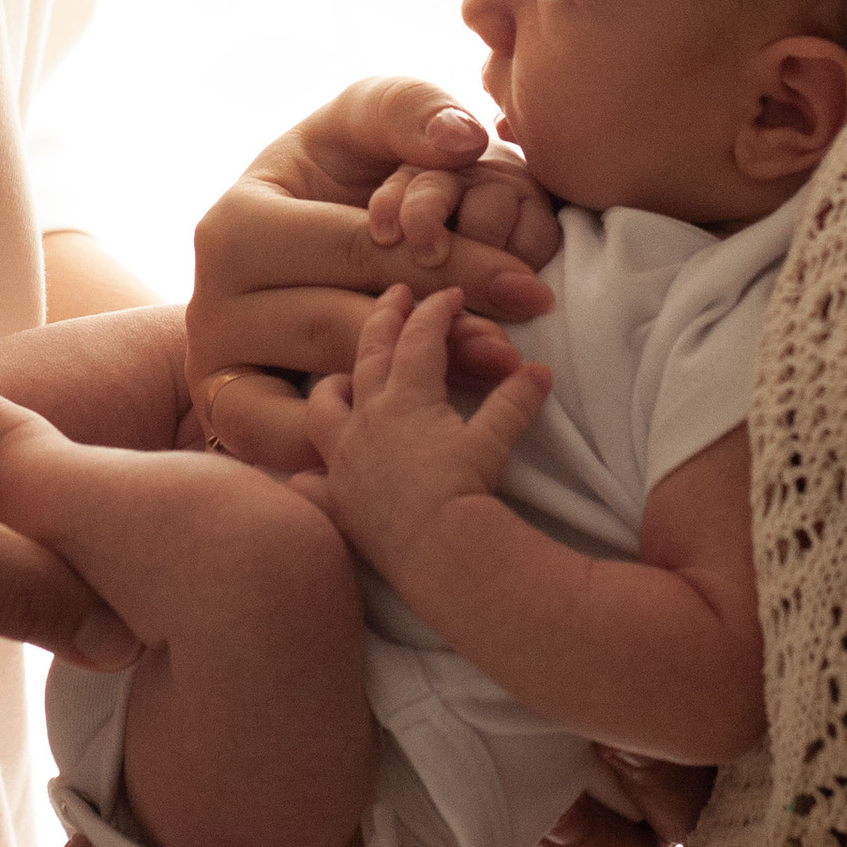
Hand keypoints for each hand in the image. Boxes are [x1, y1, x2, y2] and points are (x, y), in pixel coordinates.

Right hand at [189, 80, 559, 476]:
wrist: (280, 246)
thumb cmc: (332, 177)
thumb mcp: (363, 125)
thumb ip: (410, 112)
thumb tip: (461, 140)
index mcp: (236, 222)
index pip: (359, 249)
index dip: (452, 265)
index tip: (532, 287)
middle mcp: (212, 296)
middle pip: (341, 323)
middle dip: (439, 338)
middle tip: (516, 351)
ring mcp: (216, 362)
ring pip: (320, 385)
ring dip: (411, 392)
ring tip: (487, 382)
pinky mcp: (229, 414)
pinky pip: (282, 443)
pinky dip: (345, 443)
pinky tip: (413, 432)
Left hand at [303, 284, 549, 578]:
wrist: (438, 551)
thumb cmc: (466, 491)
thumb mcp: (496, 441)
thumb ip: (514, 402)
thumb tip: (539, 372)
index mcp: (405, 398)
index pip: (418, 339)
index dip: (435, 311)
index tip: (447, 295)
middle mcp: (365, 419)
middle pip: (367, 355)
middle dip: (382, 319)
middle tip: (393, 296)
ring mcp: (344, 459)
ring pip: (322, 407)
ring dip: (334, 385)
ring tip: (344, 379)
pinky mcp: (336, 500)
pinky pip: (307, 481)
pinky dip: (307, 474)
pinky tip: (309, 475)